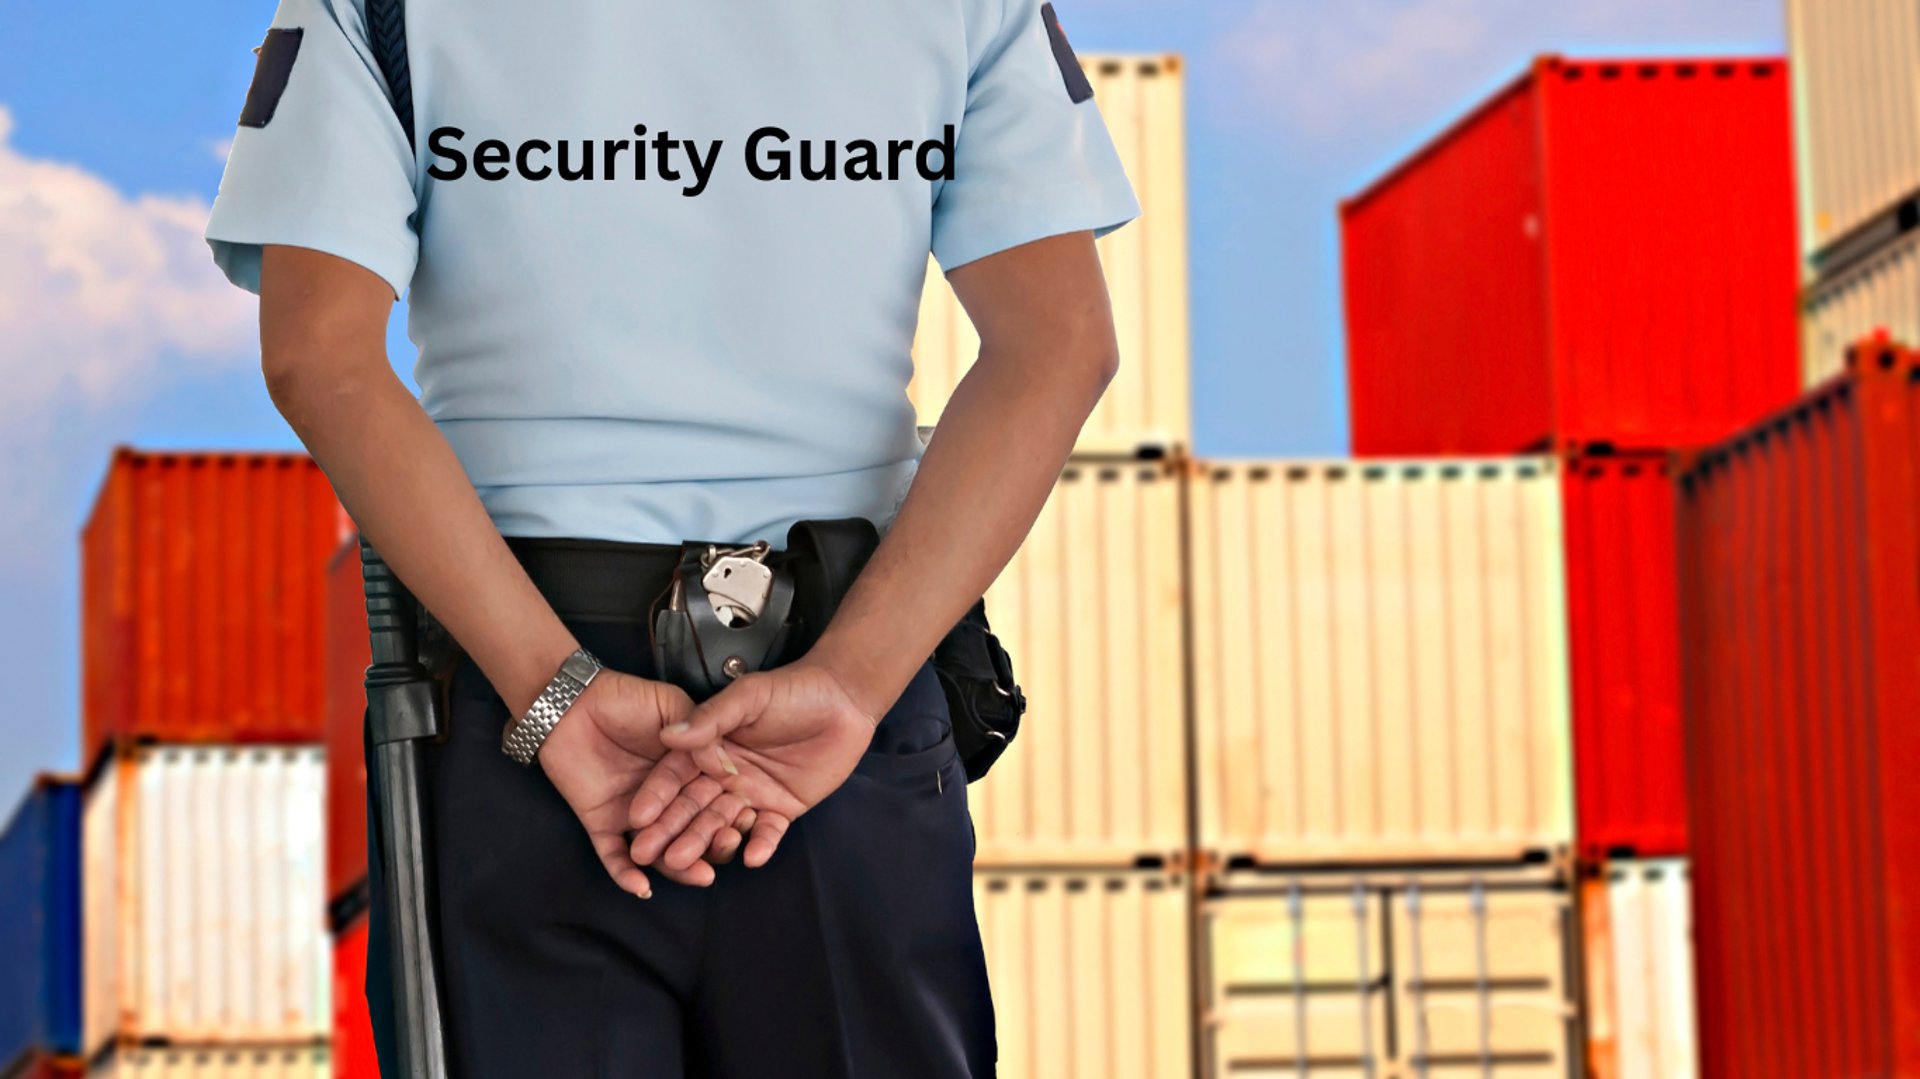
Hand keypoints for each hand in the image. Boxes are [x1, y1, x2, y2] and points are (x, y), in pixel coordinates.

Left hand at [536, 670, 752, 895]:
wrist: (570, 702)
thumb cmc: (624, 698)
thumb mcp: (671, 706)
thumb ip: (700, 735)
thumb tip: (728, 768)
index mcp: (687, 771)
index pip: (712, 800)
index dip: (728, 817)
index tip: (743, 831)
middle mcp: (665, 798)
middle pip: (690, 830)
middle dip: (707, 848)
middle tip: (720, 860)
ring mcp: (636, 814)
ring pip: (659, 848)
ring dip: (676, 868)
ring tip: (695, 876)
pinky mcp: (603, 824)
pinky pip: (614, 855)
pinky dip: (626, 873)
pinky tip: (641, 885)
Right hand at [632, 658, 879, 867]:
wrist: (844, 698)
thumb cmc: (793, 689)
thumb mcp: (749, 697)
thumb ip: (712, 718)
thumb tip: (668, 734)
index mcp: (711, 748)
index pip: (676, 775)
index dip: (656, 795)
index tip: (636, 817)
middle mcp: (726, 775)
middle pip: (693, 806)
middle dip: (669, 829)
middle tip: (644, 853)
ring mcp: (753, 794)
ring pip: (723, 823)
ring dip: (704, 843)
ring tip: (681, 863)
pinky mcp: (782, 809)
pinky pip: (768, 831)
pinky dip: (761, 845)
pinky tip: (750, 858)